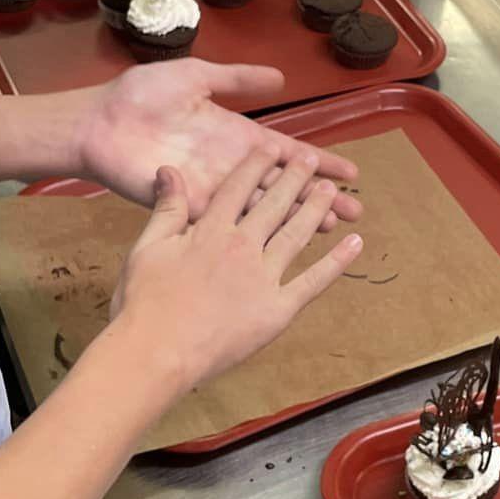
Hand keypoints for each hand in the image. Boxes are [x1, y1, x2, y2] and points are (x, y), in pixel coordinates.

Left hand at [75, 59, 360, 223]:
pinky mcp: (188, 205)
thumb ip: (236, 79)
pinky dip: (255, 227)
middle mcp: (229, 166)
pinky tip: (280, 238)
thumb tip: (281, 78)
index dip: (319, 163)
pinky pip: (229, 218)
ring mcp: (211, 188)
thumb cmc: (140, 96)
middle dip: (319, 198)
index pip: (286, 153)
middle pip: (284, 186)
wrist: (97, 122)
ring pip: (263, 207)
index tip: (352, 174)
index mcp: (234, 136)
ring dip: (297, 217)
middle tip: (357, 212)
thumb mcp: (195, 76)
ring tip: (332, 229)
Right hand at [112, 156, 360, 387]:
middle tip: (310, 160)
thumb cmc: (143, 304)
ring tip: (332, 189)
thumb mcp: (147, 247)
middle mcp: (242, 246)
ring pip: (297, 233)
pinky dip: (337, 262)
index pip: (237, 188)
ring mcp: (263, 277)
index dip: (256, 165)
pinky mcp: (278, 309)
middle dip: (294, 178)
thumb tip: (169, 169)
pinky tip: (355, 243)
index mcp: (210, 230)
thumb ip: (167, 208)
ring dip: (317, 208)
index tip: (272, 146)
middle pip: (273, 204)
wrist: (157, 352)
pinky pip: (314, 281)